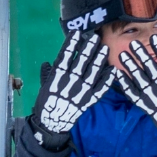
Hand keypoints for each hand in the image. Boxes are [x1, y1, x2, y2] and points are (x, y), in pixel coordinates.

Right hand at [31, 29, 114, 143]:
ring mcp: (81, 91)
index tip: (77, 33)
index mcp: (57, 76)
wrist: (52, 123)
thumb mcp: (43, 86)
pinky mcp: (90, 100)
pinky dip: (107, 79)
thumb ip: (47, 73)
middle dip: (89, 48)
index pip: (65, 56)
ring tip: (105, 48)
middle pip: (81, 61)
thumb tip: (48, 62)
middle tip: (96, 37)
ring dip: (99, 59)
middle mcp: (70, 82)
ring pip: (93, 72)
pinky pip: (101, 88)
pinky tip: (112, 70)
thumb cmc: (46, 103)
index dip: (71, 44)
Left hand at [117, 34, 156, 141]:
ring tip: (122, 55)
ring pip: (138, 77)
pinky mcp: (142, 102)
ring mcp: (151, 94)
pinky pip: (131, 91)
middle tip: (133, 43)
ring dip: (130, 65)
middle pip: (150, 66)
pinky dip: (124, 82)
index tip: (154, 37)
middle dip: (141, 54)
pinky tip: (118, 73)